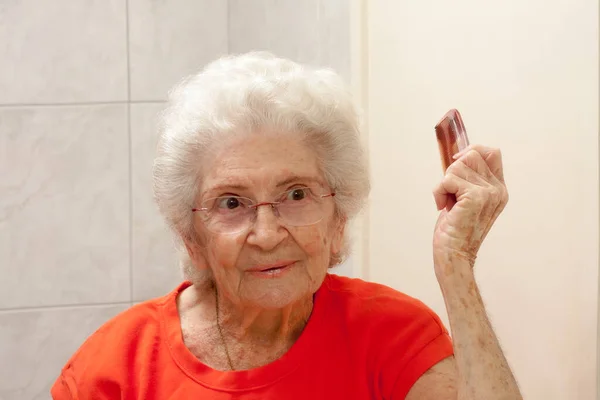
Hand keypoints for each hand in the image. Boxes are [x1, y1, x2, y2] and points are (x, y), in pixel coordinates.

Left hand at [432, 145, 507, 274]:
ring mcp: (489, 193)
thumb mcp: (465, 198)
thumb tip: (457, 155)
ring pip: (457, 166)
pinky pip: (448, 179)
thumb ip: (468, 178)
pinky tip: (443, 208)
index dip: (472, 150)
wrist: (454, 254)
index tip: (456, 162)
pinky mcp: (475, 197)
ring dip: (444, 184)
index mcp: (498, 189)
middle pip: (471, 155)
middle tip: (451, 194)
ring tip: (448, 203)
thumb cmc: (455, 228)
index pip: (492, 153)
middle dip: (453, 171)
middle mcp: (498, 190)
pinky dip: (439, 192)